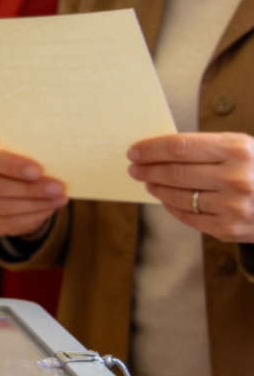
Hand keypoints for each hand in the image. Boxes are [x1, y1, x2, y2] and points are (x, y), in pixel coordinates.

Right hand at [0, 140, 67, 237]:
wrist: (11, 179)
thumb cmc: (19, 159)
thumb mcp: (21, 149)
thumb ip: (30, 152)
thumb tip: (54, 162)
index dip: (12, 166)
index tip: (38, 170)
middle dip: (31, 189)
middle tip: (58, 188)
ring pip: (3, 208)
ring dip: (35, 205)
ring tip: (59, 199)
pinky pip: (6, 224)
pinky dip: (30, 218)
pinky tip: (48, 210)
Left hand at [128, 132, 253, 242]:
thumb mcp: (242, 148)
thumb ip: (205, 148)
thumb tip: (157, 151)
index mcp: (238, 150)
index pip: (180, 147)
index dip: (151, 149)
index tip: (134, 150)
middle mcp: (237, 178)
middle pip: (175, 172)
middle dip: (147, 169)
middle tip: (134, 167)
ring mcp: (233, 206)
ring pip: (177, 195)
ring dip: (156, 187)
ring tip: (147, 181)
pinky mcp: (229, 228)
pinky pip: (187, 216)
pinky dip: (171, 205)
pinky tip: (166, 198)